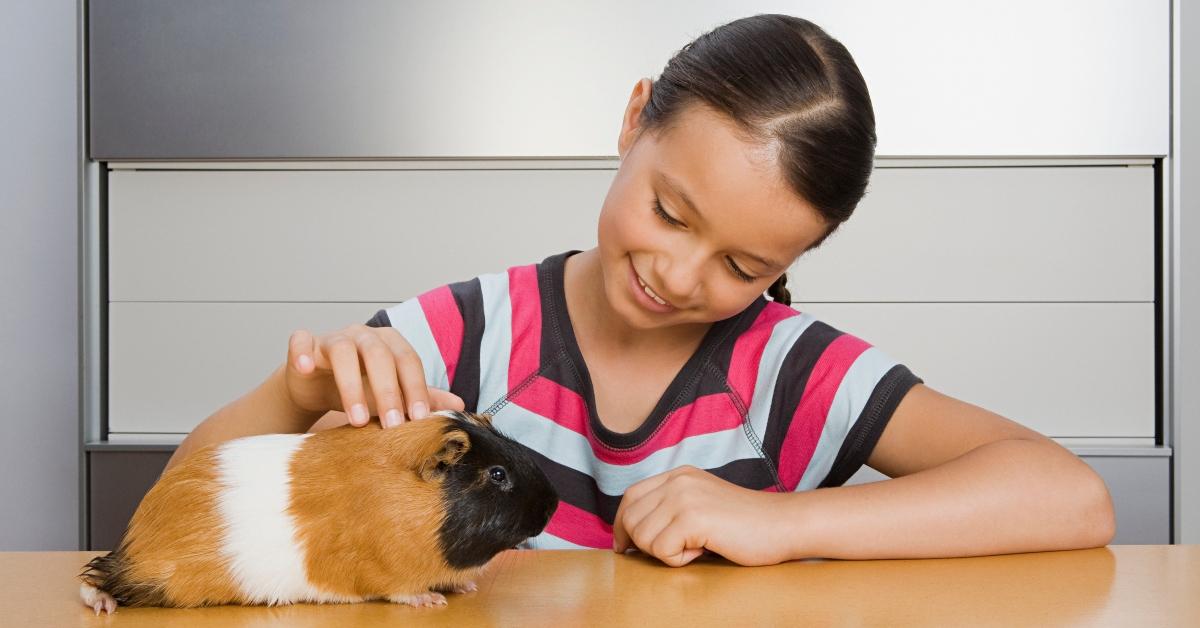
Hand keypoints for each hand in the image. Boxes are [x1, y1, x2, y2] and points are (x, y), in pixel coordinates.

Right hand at [284, 324, 464, 427]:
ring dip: (351, 386)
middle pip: (380, 355)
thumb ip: (421, 397)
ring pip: (343, 351)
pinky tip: (304, 368)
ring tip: (357, 420)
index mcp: (391, 343)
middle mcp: (364, 335)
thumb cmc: (360, 387)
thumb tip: (460, 406)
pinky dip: (302, 352)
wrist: (316, 385)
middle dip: (388, 392)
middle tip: (392, 426)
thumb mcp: (392, 394)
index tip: (419, 419)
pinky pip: (301, 341)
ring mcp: (333, 337)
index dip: (415, 388)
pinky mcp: (304, 344)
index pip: (409, 361)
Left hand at [612, 466, 794, 566]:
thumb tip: (631, 534)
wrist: (783, 524)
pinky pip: (662, 551)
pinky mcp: (692, 517)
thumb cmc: (746, 524)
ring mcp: (684, 496)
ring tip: (696, 546)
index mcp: (678, 475)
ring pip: (642, 537)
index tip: (625, 546)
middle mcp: (677, 480)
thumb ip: (671, 508)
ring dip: (666, 553)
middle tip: (678, 549)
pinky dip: (680, 560)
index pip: (630, 497)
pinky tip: (704, 550)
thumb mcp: (702, 503)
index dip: (623, 524)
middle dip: (644, 544)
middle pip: (631, 518)